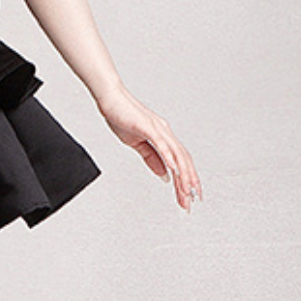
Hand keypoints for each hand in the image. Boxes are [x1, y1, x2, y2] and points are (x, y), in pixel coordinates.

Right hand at [96, 87, 201, 211]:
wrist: (110, 99)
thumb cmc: (122, 116)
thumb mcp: (137, 143)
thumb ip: (152, 159)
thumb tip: (165, 175)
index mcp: (163, 137)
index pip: (180, 161)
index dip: (187, 179)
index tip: (189, 195)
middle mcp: (165, 133)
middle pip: (183, 160)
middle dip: (188, 183)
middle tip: (191, 201)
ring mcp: (158, 129)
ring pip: (176, 155)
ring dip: (183, 175)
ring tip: (186, 191)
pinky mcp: (148, 127)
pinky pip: (161, 144)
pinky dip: (169, 158)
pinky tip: (173, 170)